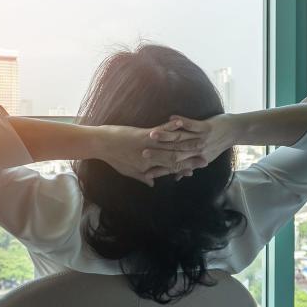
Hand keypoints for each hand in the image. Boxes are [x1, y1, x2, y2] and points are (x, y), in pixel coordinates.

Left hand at [95, 121, 209, 186]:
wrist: (100, 144)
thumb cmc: (113, 157)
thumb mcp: (128, 171)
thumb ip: (143, 177)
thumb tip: (152, 183)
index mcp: (147, 167)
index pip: (169, 170)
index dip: (183, 170)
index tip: (195, 171)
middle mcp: (150, 158)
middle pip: (174, 160)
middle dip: (191, 160)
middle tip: (206, 159)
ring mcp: (148, 146)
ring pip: (170, 146)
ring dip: (187, 144)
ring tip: (201, 142)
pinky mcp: (143, 135)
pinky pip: (160, 131)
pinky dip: (170, 127)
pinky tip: (181, 123)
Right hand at [147, 113, 238, 179]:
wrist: (235, 132)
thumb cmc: (216, 145)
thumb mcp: (202, 159)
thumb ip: (186, 167)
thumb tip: (176, 177)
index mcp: (193, 160)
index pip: (173, 167)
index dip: (159, 169)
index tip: (145, 171)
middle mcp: (197, 152)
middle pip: (174, 154)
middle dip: (158, 154)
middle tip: (143, 154)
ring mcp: (202, 139)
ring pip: (181, 139)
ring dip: (166, 137)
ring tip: (152, 135)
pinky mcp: (207, 128)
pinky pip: (193, 125)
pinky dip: (183, 122)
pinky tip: (172, 118)